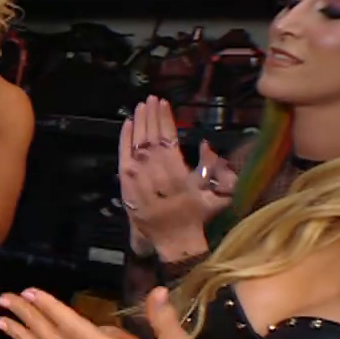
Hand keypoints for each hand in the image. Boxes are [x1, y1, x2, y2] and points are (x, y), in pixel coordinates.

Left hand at [117, 98, 232, 257]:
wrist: (173, 240)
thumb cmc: (197, 216)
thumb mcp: (216, 194)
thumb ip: (214, 169)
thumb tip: (207, 145)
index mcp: (177, 172)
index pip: (168, 137)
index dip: (165, 118)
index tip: (164, 103)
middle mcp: (155, 172)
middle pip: (150, 137)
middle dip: (150, 115)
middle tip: (150, 99)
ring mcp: (138, 177)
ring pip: (136, 143)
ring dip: (139, 122)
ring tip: (141, 106)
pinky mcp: (126, 184)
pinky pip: (123, 156)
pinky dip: (125, 138)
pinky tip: (128, 124)